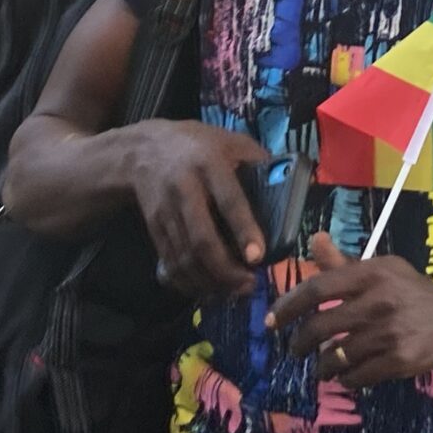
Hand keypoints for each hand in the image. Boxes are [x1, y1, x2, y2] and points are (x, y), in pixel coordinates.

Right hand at [127, 120, 269, 298]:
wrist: (140, 151)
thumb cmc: (197, 145)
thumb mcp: (229, 140)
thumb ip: (258, 160)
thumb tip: (291, 183)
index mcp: (209, 164)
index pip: (228, 200)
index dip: (243, 230)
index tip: (258, 257)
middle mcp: (185, 189)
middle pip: (202, 239)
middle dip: (226, 270)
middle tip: (249, 285)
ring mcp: (166, 211)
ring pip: (185, 258)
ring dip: (210, 282)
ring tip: (234, 291)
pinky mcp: (153, 229)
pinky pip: (169, 263)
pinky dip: (188, 283)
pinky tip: (208, 289)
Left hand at [268, 232, 432, 388]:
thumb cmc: (415, 293)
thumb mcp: (384, 270)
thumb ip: (345, 263)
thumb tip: (314, 239)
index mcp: (372, 274)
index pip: (317, 288)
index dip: (288, 306)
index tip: (271, 321)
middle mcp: (378, 301)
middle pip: (320, 326)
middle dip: (300, 342)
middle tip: (295, 349)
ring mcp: (388, 333)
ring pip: (335, 356)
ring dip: (322, 366)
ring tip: (322, 366)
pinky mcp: (398, 361)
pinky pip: (356, 376)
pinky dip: (344, 379)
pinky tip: (345, 376)